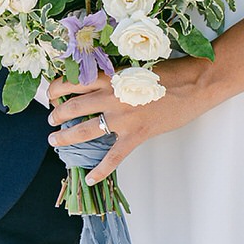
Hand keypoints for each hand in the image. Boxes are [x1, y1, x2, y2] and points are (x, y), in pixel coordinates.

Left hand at [47, 55, 210, 183]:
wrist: (193, 83)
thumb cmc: (168, 70)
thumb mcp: (135, 65)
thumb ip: (115, 75)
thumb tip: (97, 82)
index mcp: (111, 76)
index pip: (73, 80)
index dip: (57, 88)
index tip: (51, 93)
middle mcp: (111, 96)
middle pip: (73, 106)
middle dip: (56, 114)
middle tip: (51, 119)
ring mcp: (123, 118)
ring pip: (86, 130)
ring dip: (66, 137)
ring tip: (55, 141)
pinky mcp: (136, 135)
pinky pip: (113, 157)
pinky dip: (100, 170)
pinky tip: (90, 178)